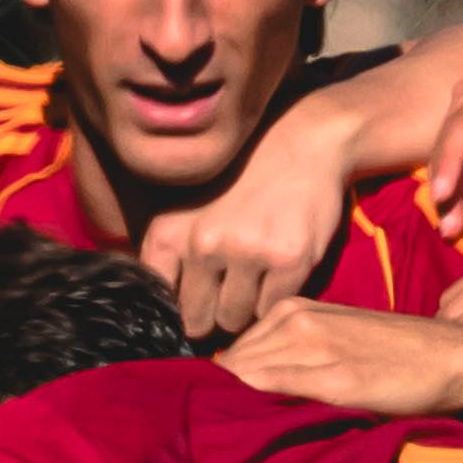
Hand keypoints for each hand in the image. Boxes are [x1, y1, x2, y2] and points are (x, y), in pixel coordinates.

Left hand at [141, 100, 352, 336]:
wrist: (302, 142)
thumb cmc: (239, 180)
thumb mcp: (186, 205)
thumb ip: (169, 253)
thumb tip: (161, 314)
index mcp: (168, 232)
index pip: (160, 302)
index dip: (178, 308)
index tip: (193, 301)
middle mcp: (202, 243)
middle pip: (197, 320)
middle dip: (212, 313)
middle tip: (229, 289)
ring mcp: (246, 252)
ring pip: (234, 318)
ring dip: (244, 307)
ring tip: (255, 273)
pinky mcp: (287, 259)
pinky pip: (271, 308)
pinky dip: (274, 298)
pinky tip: (278, 267)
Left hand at [221, 297, 462, 418]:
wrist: (455, 357)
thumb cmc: (394, 357)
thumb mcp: (333, 342)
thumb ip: (289, 357)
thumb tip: (239, 389)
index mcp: (292, 310)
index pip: (229, 354)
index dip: (217, 388)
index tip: (216, 417)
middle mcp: (295, 320)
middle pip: (227, 366)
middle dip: (218, 398)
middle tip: (220, 433)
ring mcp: (313, 347)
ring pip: (242, 378)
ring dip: (232, 408)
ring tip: (234, 439)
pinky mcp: (334, 378)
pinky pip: (272, 390)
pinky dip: (255, 412)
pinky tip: (254, 433)